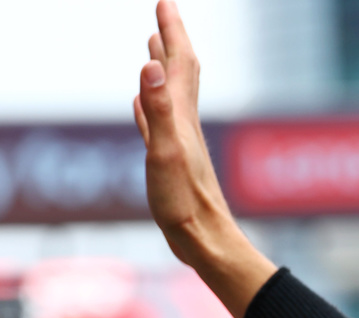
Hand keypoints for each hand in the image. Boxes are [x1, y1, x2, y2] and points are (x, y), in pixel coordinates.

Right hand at [134, 0, 274, 317]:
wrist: (205, 242)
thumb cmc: (185, 205)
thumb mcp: (166, 154)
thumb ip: (159, 111)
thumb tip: (151, 66)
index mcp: (181, 119)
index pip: (177, 63)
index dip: (171, 30)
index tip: (164, 2)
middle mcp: (184, 126)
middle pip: (178, 72)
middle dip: (170, 39)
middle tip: (162, 13)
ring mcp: (178, 143)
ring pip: (170, 95)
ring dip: (162, 67)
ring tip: (153, 48)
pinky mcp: (172, 163)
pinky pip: (158, 124)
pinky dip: (150, 105)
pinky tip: (143, 103)